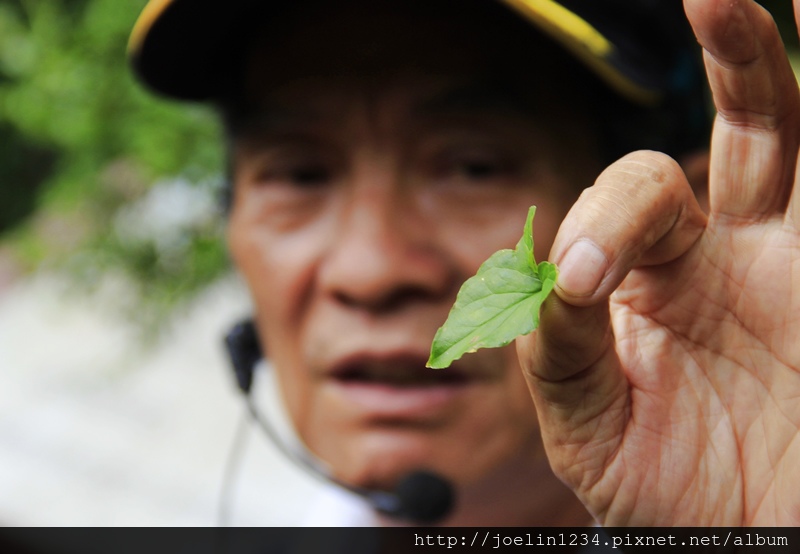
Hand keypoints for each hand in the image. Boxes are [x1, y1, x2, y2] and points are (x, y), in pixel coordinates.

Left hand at [517, 0, 799, 525]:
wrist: (734, 541)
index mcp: (651, 280)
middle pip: (738, 134)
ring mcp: (796, 268)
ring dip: (789, 69)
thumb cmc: (659, 489)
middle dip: (733, 60)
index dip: (602, 222)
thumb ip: (558, 353)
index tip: (586, 278)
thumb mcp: (584, 428)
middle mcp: (730, 256)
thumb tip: (551, 277)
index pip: (626, 200)